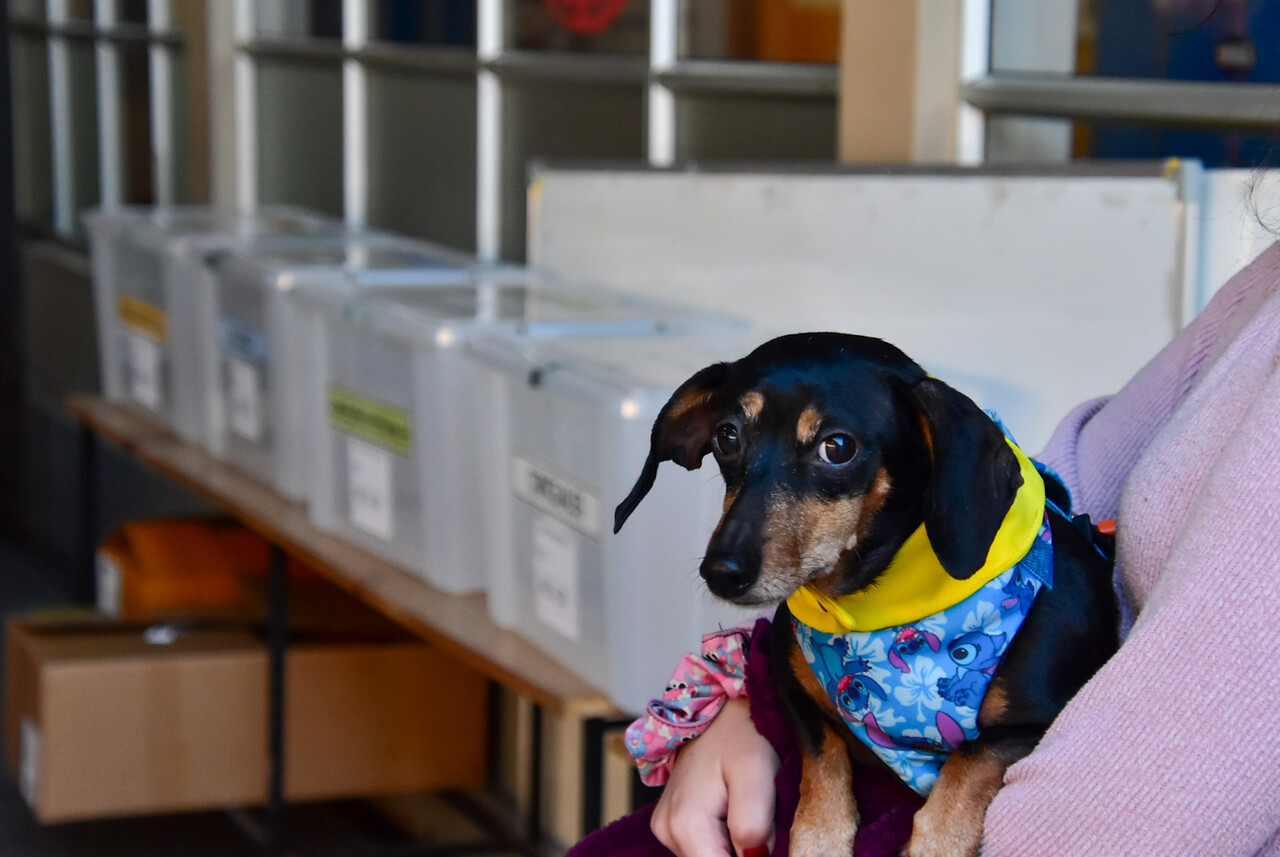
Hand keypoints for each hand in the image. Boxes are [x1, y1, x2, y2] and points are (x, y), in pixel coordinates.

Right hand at [650, 697, 780, 856]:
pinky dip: (724, 841)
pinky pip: (702, 847)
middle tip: (764, 826)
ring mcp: (665, 827)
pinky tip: (736, 814)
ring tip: (750, 814)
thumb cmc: (742, 733)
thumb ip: (753, 822)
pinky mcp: (671, 822)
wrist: (720, 706)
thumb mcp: (757, 773)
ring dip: (734, 850)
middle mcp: (667, 831)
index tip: (768, 842)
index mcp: (686, 824)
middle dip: (744, 856)